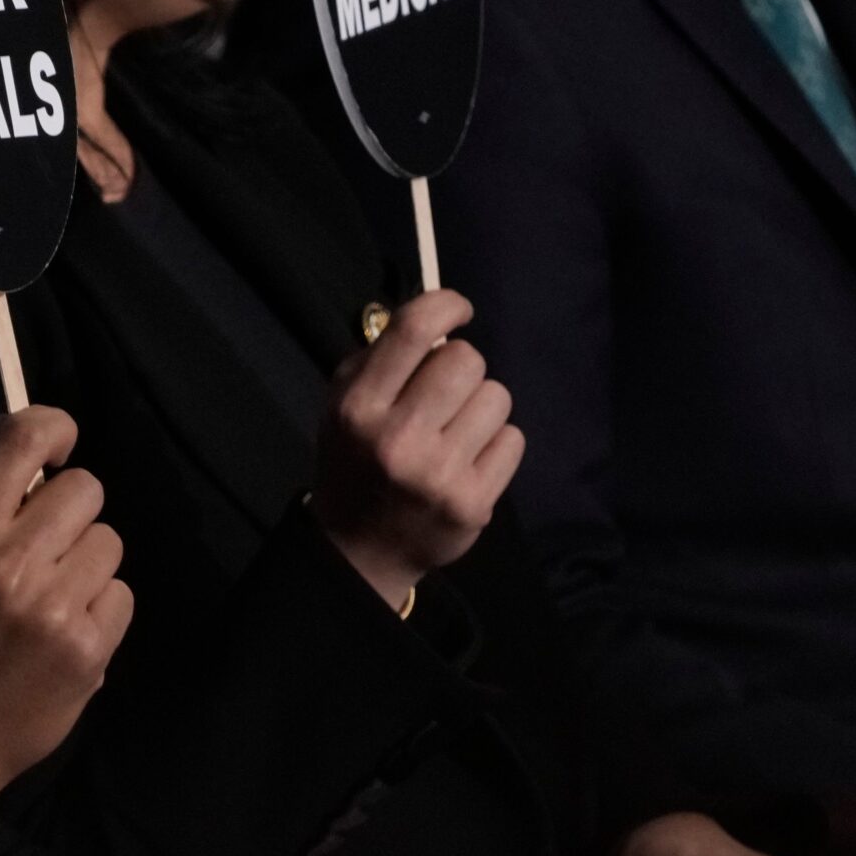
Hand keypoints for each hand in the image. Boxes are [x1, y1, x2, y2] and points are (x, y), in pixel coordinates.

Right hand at [0, 405, 132, 817]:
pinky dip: (100, 611)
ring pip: (110, 543)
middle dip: (72, 514)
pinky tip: (64, 636)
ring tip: (50, 600)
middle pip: (86, 490)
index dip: (53, 427)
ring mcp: (55, 609)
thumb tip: (27, 448)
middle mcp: (12, 564)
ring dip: (88, 564)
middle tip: (46, 548)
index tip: (57, 444)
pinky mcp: (88, 651)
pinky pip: (122, 596)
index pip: (23, 442)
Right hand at [314, 289, 522, 609]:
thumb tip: (439, 320)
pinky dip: (496, 443)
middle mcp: (398, 439)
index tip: (459, 311)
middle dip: (461, 367)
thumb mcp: (342, 405)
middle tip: (446, 391)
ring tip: (457, 429)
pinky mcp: (474, 503)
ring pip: (496, 396)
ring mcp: (440, 474)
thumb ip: (382, 360)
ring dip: (480, 406)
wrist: (359, 550)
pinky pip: (513, 439)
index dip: (447, 305)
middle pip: (466, 360)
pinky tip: (470, 459)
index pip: (413, 330)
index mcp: (359, 407)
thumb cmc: (355, 462)